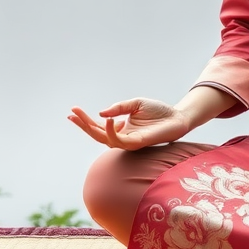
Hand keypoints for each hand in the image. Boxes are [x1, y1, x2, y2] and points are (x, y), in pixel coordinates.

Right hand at [68, 98, 190, 150]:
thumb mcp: (135, 104)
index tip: (73, 110)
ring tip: (84, 116)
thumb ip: (119, 107)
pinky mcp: (137, 143)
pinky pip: (120, 141)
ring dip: (93, 129)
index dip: (85, 120)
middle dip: (83, 125)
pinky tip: (109, 120)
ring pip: (105, 140)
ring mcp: (128, 142)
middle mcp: (122, 136)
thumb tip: (101, 113)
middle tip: (72, 114)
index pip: (99, 126)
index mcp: (121, 127)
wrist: (177, 117)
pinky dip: (112, 131)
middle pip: (97, 134)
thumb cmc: (158, 112)